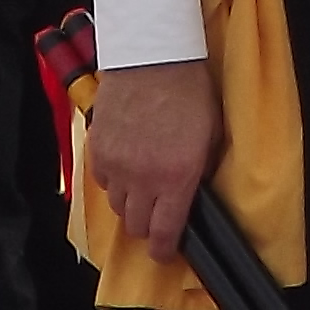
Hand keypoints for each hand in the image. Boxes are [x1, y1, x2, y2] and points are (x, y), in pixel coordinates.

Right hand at [89, 59, 224, 259]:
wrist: (153, 56)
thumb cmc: (190, 90)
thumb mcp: (211, 134)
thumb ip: (200, 171)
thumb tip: (193, 194)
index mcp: (177, 177)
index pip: (164, 233)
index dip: (164, 251)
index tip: (165, 252)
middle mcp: (143, 178)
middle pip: (137, 226)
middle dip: (148, 226)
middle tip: (158, 213)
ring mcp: (117, 165)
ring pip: (118, 207)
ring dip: (131, 203)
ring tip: (142, 186)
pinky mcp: (97, 149)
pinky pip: (102, 181)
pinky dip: (114, 180)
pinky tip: (126, 164)